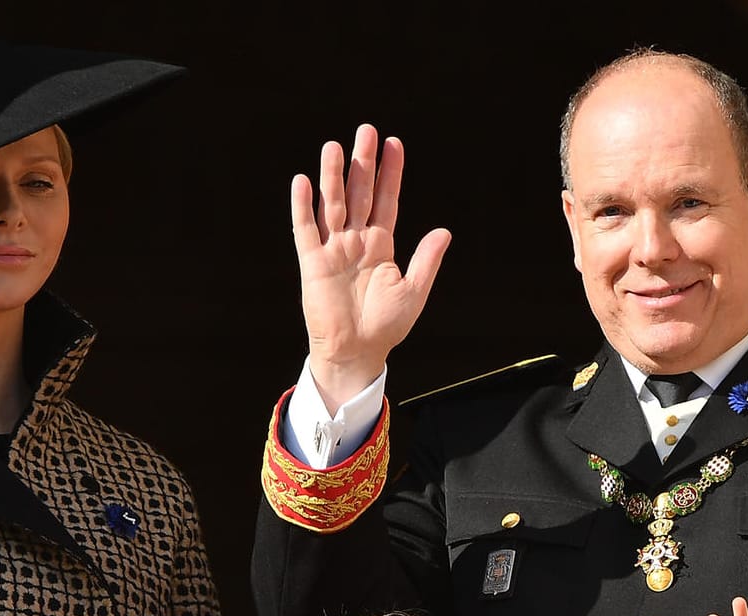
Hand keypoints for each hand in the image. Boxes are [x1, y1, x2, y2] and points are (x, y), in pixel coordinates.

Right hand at [291, 124, 450, 409]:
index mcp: (381, 246)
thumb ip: (426, 260)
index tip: (394, 143)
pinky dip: (303, 206)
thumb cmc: (385, 327)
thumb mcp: (413, 291)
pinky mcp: (312, 264)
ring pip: (333, 205)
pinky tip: (303, 181)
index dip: (390, 173)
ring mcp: (333, 250)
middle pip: (359, 194)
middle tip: (366, 130)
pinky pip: (306, 230)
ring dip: (333, 176)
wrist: (356, 353)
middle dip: (363, 163)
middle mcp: (356, 242)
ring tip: (334, 146)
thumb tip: (444, 231)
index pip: (387, 201)